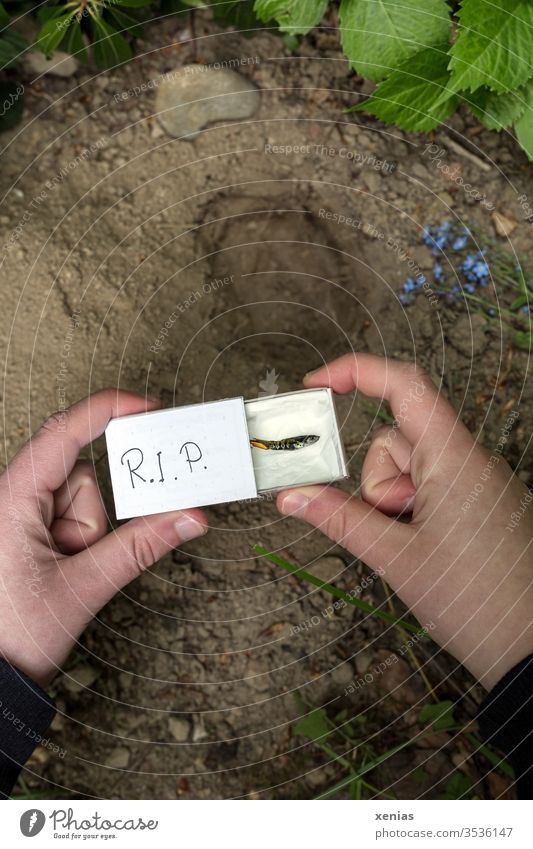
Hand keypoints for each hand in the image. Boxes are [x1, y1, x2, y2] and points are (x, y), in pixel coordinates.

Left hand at [0, 390, 207, 687]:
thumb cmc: (12, 635)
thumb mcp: (84, 588)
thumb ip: (140, 548)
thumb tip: (188, 518)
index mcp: (12, 499)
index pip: (62, 434)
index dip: (106, 411)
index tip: (146, 406)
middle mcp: (13, 497)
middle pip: (80, 475)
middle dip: (93, 516)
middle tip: (83, 550)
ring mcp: (21, 514)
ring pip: (80, 500)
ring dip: (85, 534)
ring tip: (64, 571)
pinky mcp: (29, 529)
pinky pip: (73, 517)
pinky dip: (82, 538)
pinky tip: (65, 567)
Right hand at [277, 354, 532, 689]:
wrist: (531, 649)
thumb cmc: (478, 604)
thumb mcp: (396, 559)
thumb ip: (340, 520)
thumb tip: (292, 497)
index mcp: (453, 459)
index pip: (404, 386)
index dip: (357, 372)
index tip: (317, 383)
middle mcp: (467, 462)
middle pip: (395, 440)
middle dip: (376, 480)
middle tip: (390, 523)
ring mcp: (474, 484)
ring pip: (407, 470)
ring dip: (392, 501)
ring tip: (411, 544)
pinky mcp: (475, 506)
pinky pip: (427, 490)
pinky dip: (408, 511)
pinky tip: (421, 547)